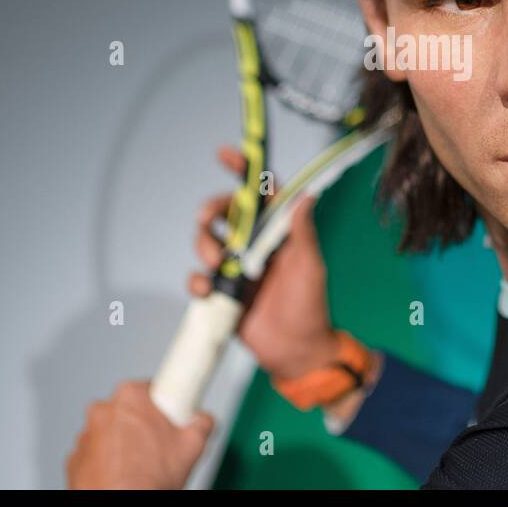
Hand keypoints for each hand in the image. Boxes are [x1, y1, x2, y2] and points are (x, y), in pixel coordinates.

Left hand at [66, 380, 213, 488]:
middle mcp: (102, 411)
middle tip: (159, 447)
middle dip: (143, 425)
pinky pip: (95, 455)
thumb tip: (203, 420)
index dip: (162, 404)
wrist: (123, 505)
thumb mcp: (193, 446)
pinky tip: (122, 475)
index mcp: (130, 397)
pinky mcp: (74, 460)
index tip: (168, 414)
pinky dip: (107, 463)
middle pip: (129, 411)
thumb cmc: (149, 478)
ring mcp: (85, 436)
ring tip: (140, 466)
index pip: (151, 388)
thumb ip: (201, 422)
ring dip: (123, 445)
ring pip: (110, 433)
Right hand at [191, 146, 338, 380]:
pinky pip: (199, 278)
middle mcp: (255, 244)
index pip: (261, 193)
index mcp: (279, 232)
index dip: (244, 171)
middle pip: (226, 212)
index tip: (225, 154)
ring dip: (204, 244)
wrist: (295, 352)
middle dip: (212, 209)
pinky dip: (197, 281)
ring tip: (215, 264)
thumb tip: (306, 194)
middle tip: (207, 219)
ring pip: (208, 240)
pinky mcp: (222, 292)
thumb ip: (302, 232)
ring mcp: (236, 267)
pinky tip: (206, 289)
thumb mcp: (309, 266)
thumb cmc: (310, 307)